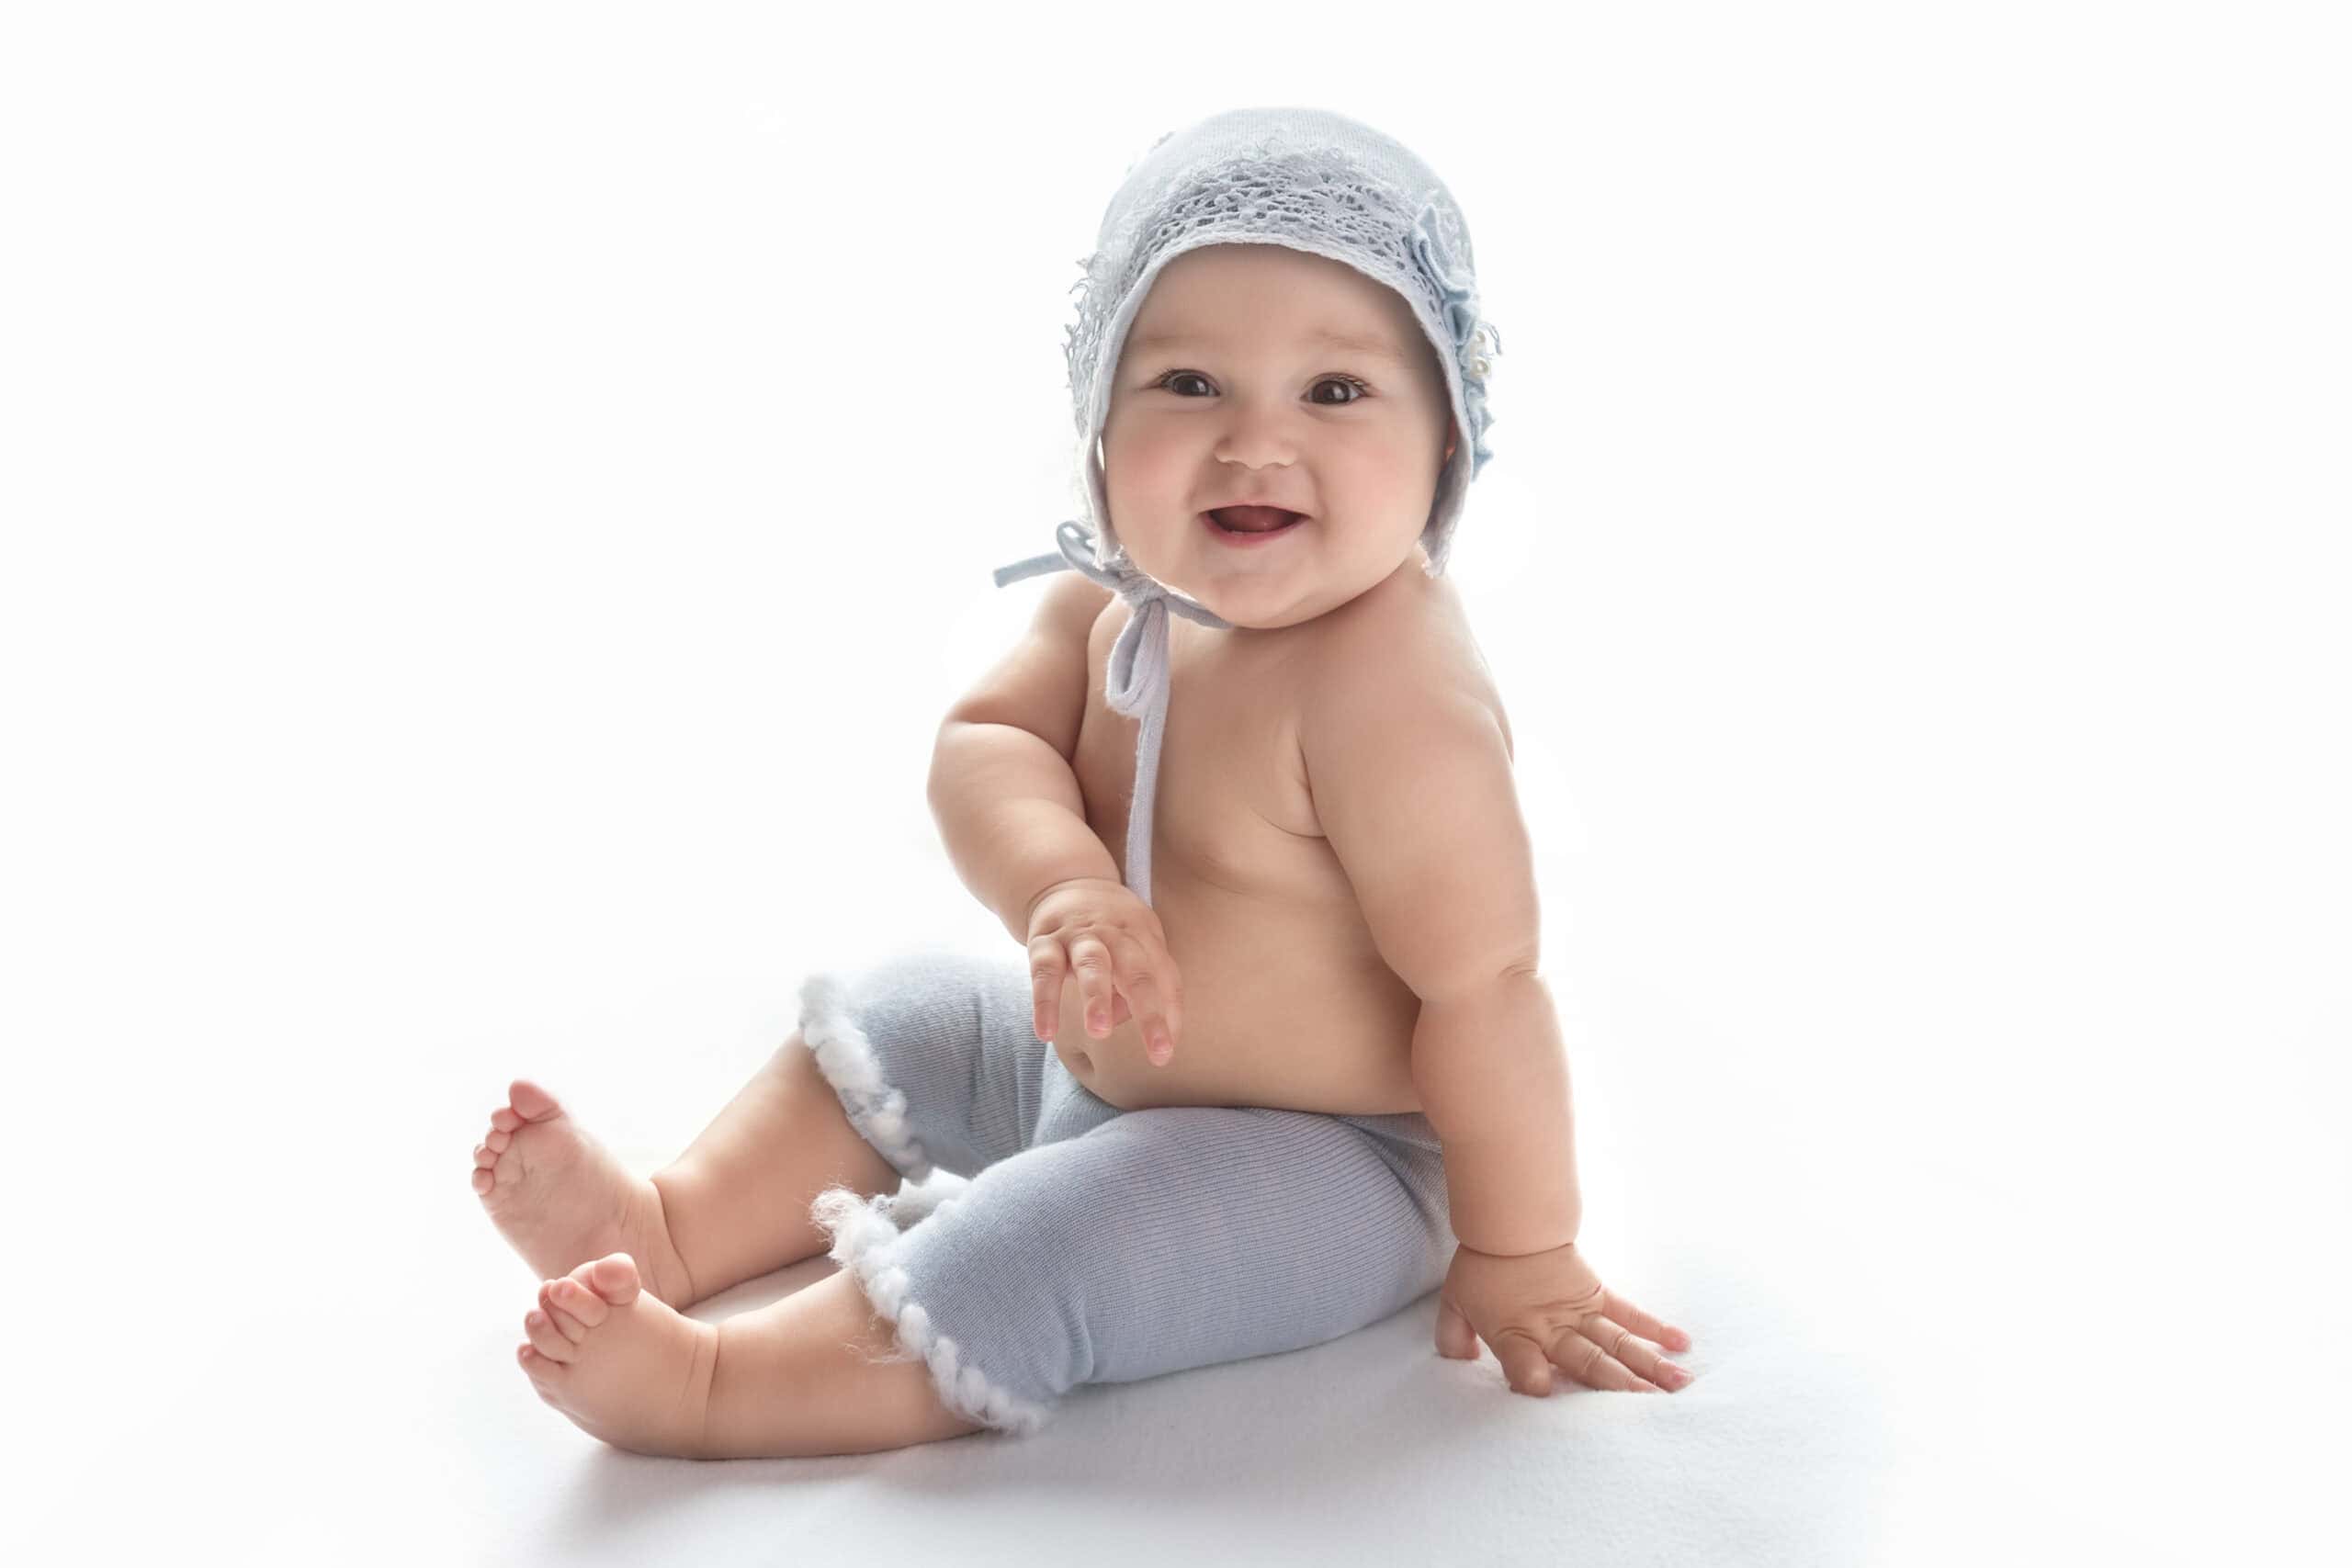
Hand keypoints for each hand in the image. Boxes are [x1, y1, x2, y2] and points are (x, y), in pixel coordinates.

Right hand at [1024, 876, 1183, 1065]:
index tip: (1168, 1051)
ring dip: (1097, 998)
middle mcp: (1116, 934)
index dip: (1171, 1013)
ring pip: (1092, 965)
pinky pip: (1044, 972)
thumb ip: (1136, 985)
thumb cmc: (1109, 928)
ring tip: (1099, 1032)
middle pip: (1138, 973)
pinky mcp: (1044, 941)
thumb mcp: (1134, 945)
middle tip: (1157, 1049)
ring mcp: (1079, 936)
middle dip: (1150, 1012)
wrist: (1063, 881)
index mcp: (1145, 936)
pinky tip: (1046, 1032)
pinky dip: (1045, 1002)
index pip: (1165, 977)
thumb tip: (1121, 1020)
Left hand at [1434, 1239, 1695, 1395]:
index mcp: (1515, 1334)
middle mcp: (1554, 1329)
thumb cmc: (1481, 1267)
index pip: (1522, 1363)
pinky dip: (1655, 1328)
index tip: (1541, 1389)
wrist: (1510, 1221)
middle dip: (1615, 1387)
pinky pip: (1629, 1313)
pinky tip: (1680, 1344)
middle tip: (1647, 1412)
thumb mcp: (1453, 1303)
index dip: (1529, 1376)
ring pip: (1618, 1343)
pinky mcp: (1598, 1295)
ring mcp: (1580, 1313)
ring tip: (1678, 1387)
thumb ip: (1453, 1337)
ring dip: (1648, 1366)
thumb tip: (1462, 1362)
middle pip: (1586, 1361)